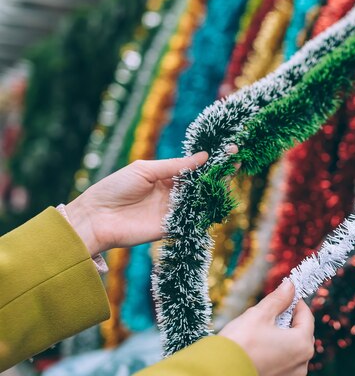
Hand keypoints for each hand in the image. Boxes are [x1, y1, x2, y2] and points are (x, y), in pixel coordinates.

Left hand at [65, 149, 232, 255]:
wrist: (96, 217)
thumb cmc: (115, 188)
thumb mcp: (145, 169)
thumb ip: (175, 166)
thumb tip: (204, 156)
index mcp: (165, 177)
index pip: (194, 168)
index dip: (211, 160)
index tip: (229, 149)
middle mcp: (173, 194)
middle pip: (202, 183)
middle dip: (219, 172)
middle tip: (236, 160)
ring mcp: (174, 211)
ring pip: (201, 200)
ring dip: (217, 188)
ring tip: (232, 173)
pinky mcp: (172, 227)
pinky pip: (193, 218)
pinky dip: (206, 209)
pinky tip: (218, 197)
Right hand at [220, 280, 314, 375]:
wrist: (219, 371)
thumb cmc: (240, 344)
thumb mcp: (259, 314)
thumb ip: (278, 299)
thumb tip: (289, 286)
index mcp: (301, 344)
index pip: (307, 316)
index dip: (296, 303)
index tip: (286, 296)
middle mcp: (302, 363)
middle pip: (302, 332)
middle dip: (290, 320)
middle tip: (272, 313)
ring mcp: (292, 375)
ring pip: (294, 348)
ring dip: (284, 337)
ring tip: (263, 331)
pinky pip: (286, 361)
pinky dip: (278, 351)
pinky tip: (261, 347)